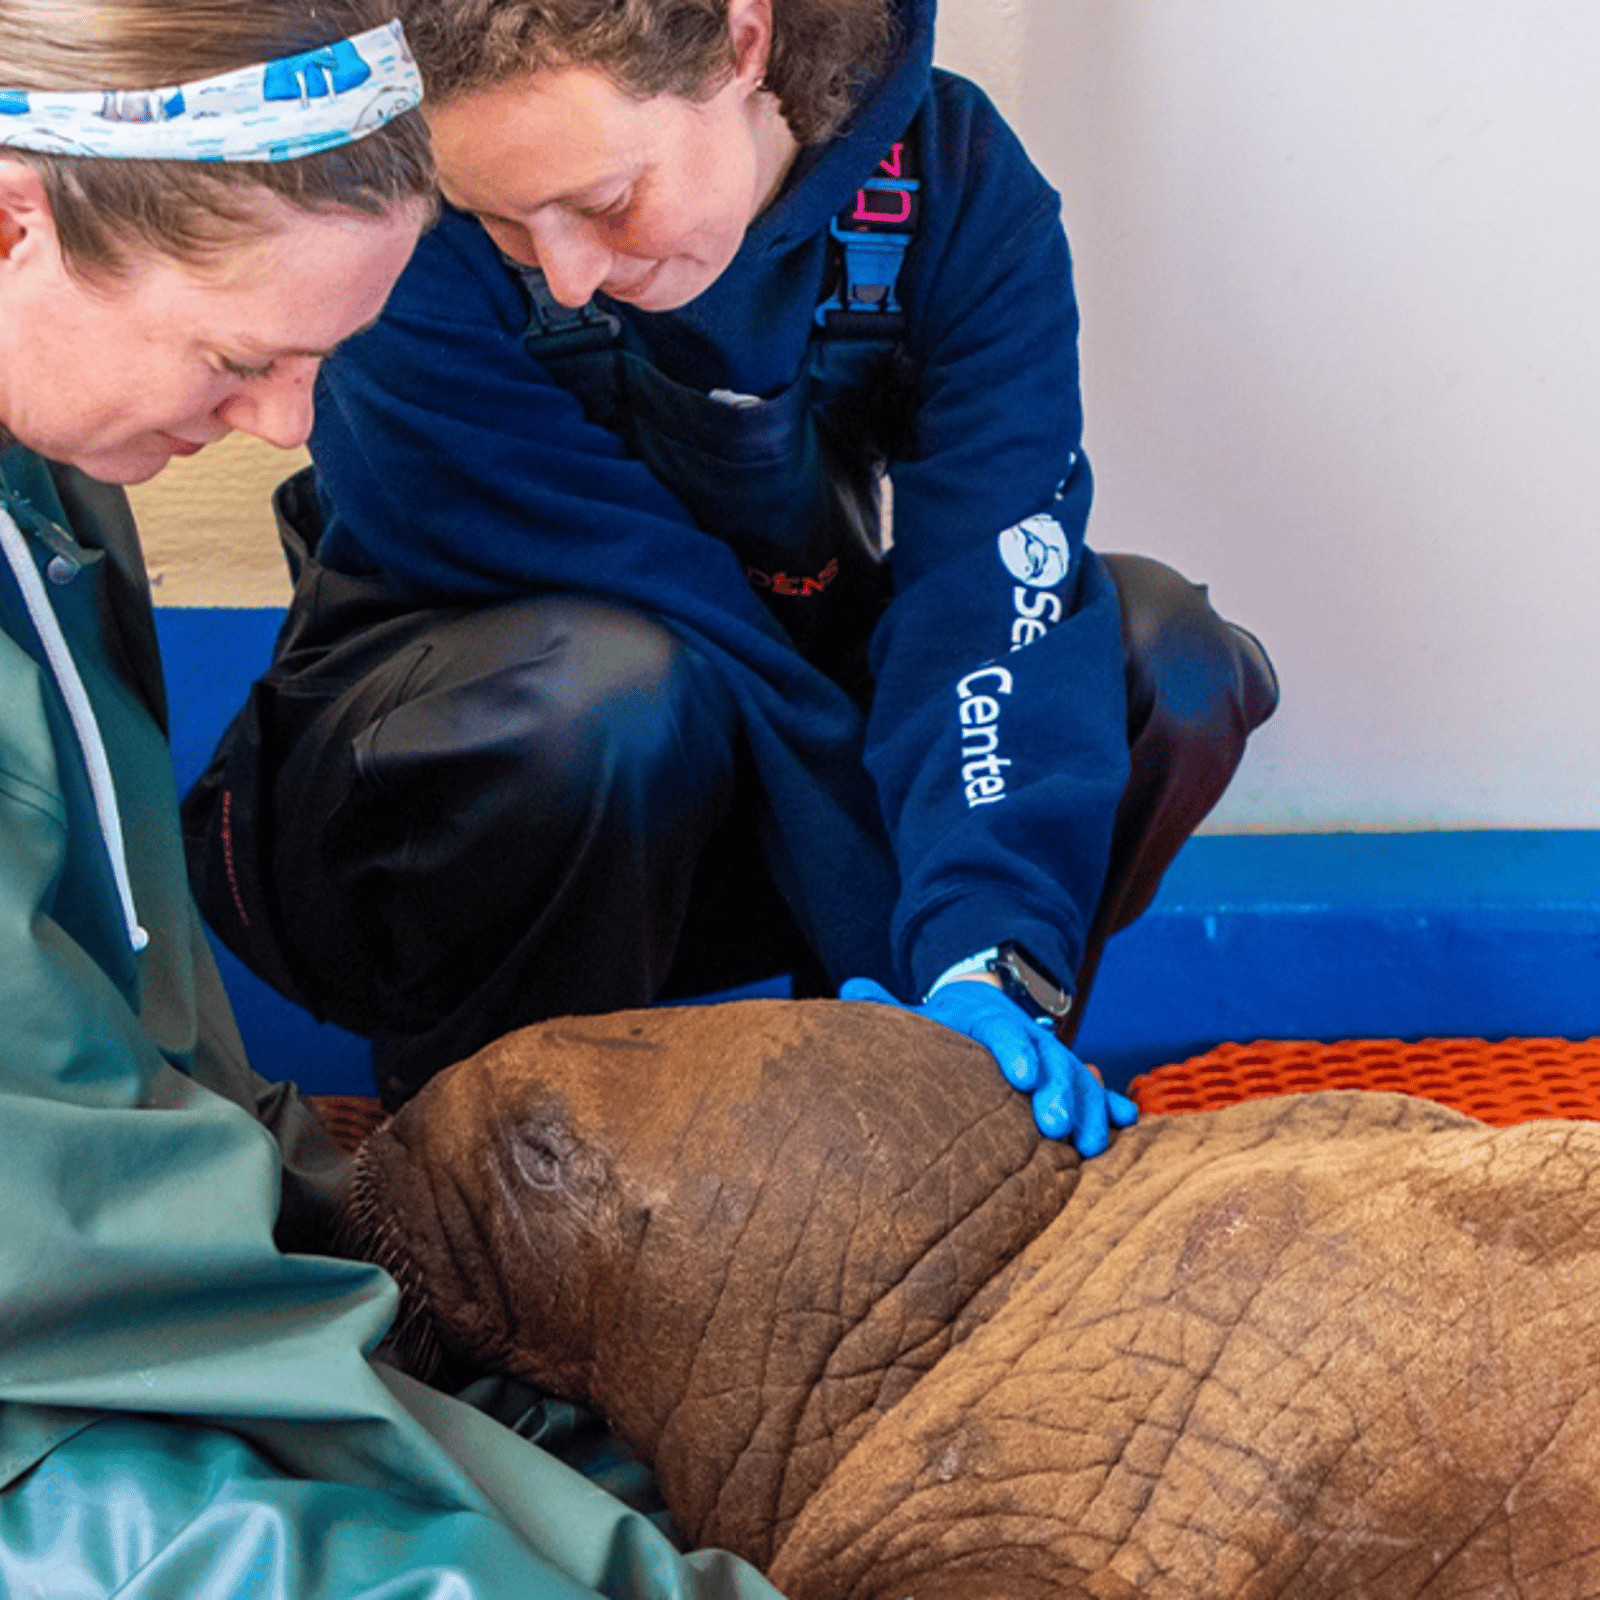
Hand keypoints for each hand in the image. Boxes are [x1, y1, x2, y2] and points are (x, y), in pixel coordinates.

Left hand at [839, 976, 1137, 1155]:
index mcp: (989, 1019)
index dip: (1013, 1051)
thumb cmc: (942, 1027)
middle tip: (1052, 1126)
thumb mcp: (917, 1015)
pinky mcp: (1069, 1078)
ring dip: (1088, 1107)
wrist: (982, 1009)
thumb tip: (849, 984)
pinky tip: (1128, 1120)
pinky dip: (1111, 1103)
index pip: (1002, 1033)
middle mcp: (1027, 1036)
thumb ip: (885, 1005)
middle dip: (1056, 1092)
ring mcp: (1053, 1056)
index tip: (1018, 1077)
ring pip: (1078, 1076)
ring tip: (1089, 1143)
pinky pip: (1096, 1089)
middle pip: (1049, 1059)